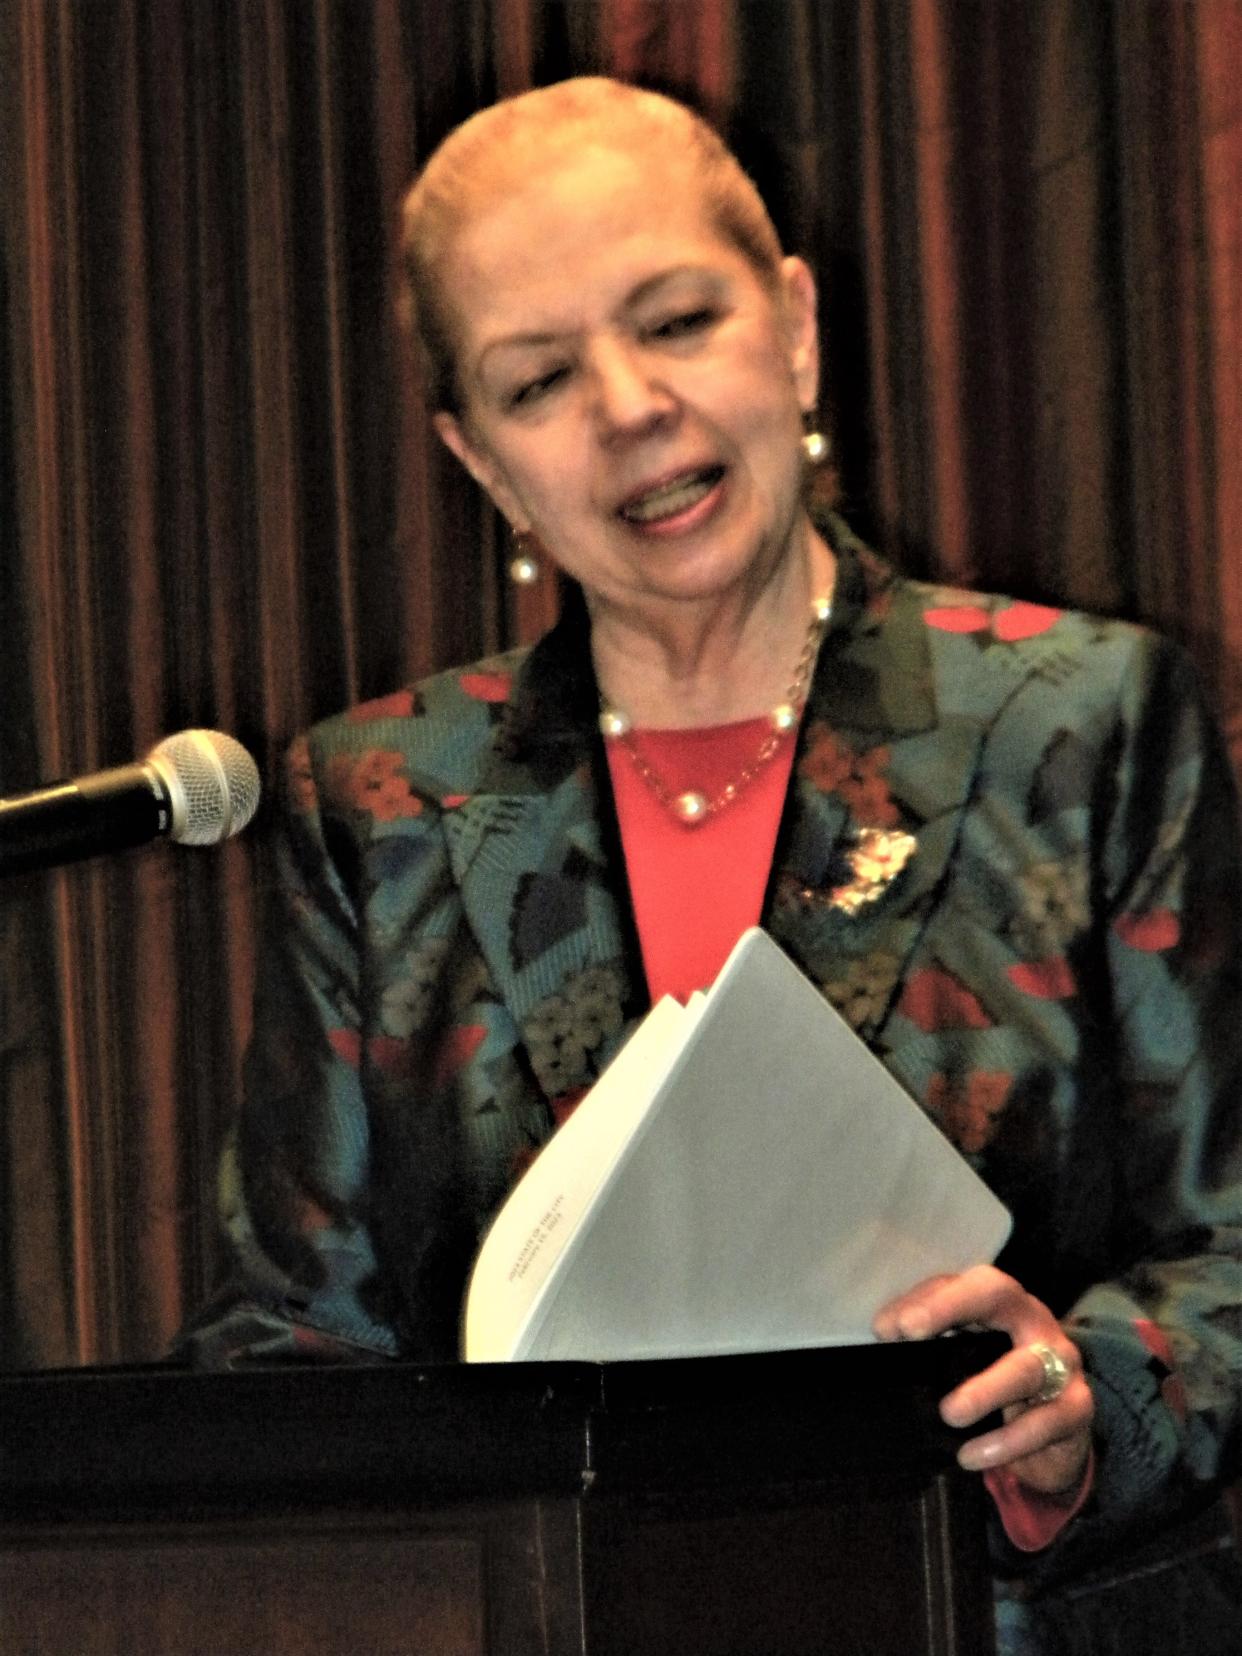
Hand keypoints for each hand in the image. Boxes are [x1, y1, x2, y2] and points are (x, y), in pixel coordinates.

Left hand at [873, 1265, 1093, 1496]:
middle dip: (953, 1307)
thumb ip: (929, 1342)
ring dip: (985, 1389)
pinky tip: (971, 1455)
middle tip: (912, 1333)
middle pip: (1001, 1295)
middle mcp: (1034, 1321)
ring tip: (949, 1414)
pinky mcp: (1076, 1408)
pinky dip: (1006, 1443)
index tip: (892, 1326)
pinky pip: (1046, 1423)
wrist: (1051, 1442)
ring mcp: (1062, 1362)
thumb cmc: (996, 1386)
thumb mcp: (962, 1361)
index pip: (968, 1282)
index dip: (932, 1297)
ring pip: (1027, 1366)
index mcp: (1002, 1304)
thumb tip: (887, 1332)